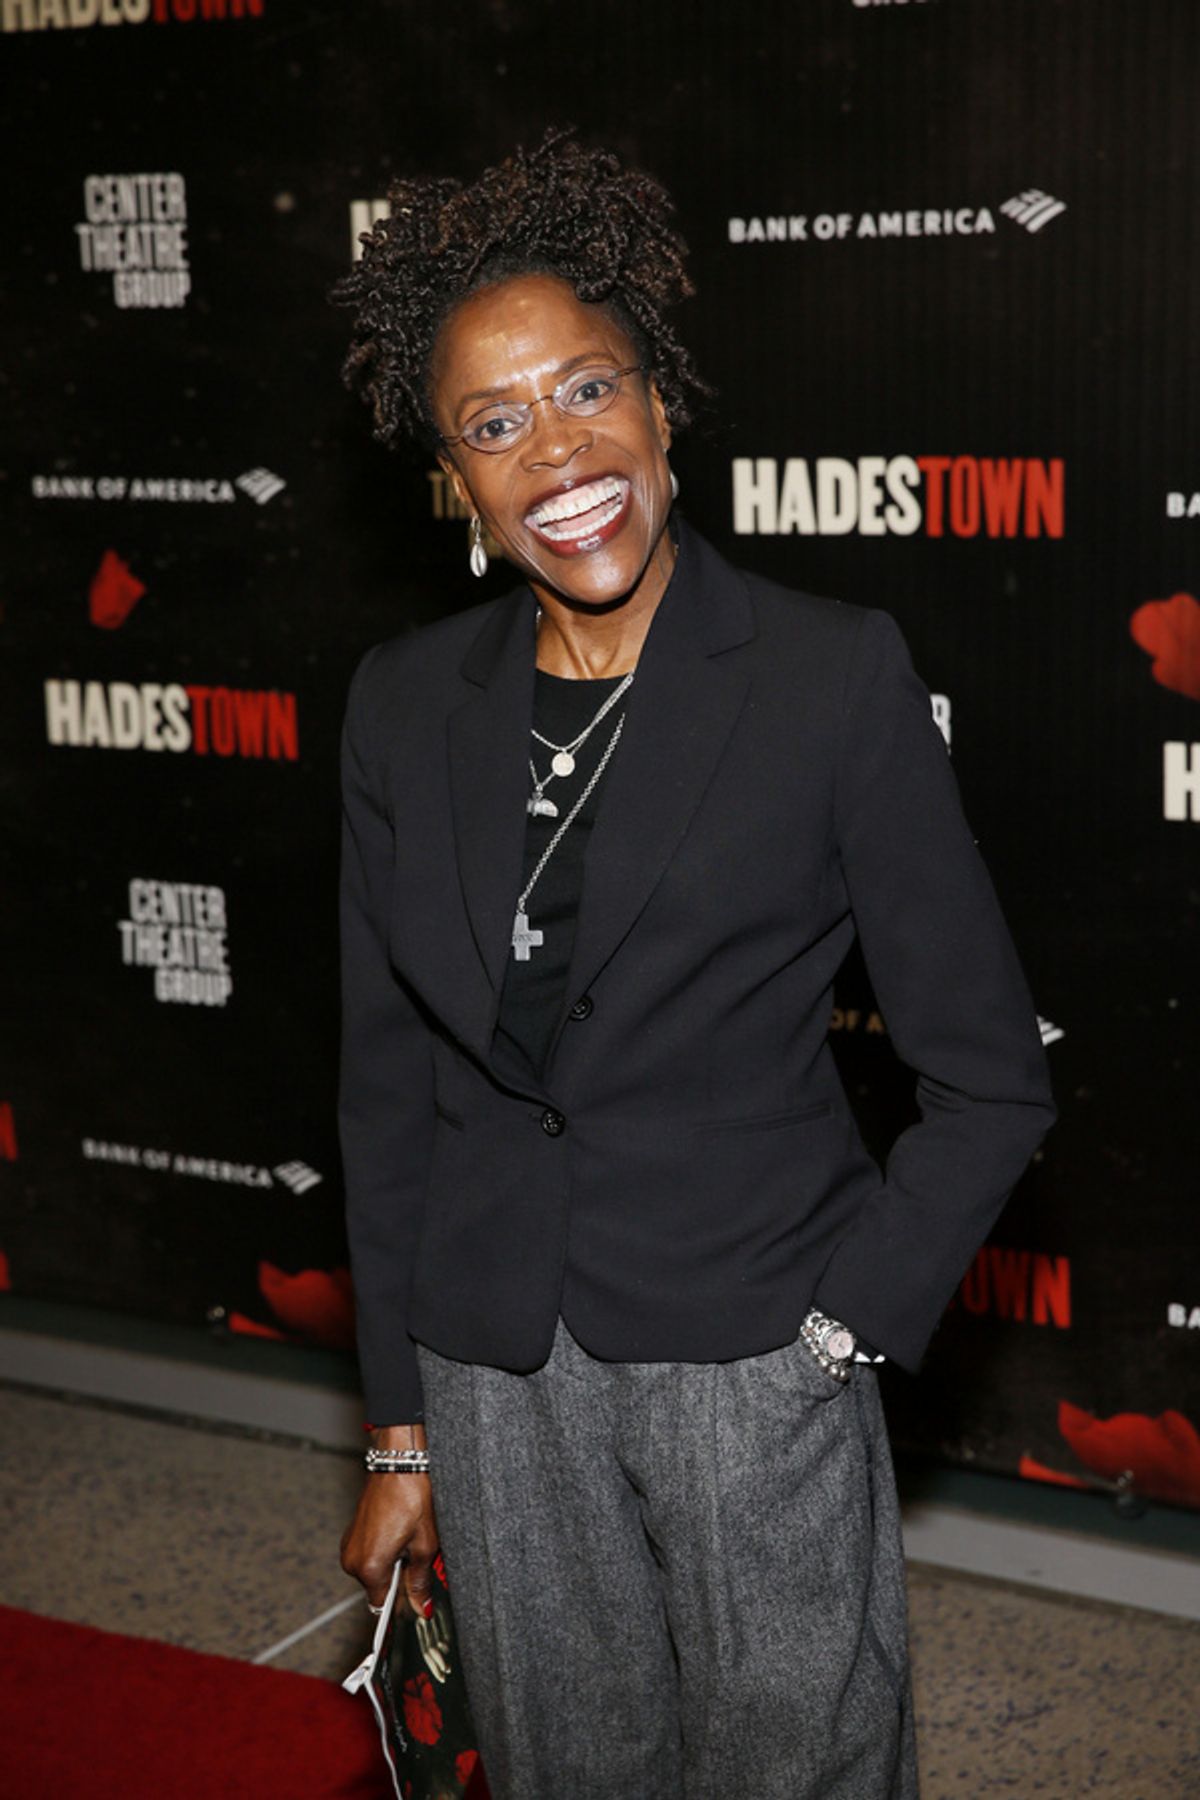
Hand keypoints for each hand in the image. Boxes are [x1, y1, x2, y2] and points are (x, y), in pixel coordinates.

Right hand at [340, 1424, 439, 1619]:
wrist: (400, 1462)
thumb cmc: (412, 1496)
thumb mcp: (425, 1544)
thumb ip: (420, 1581)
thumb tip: (421, 1607)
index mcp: (370, 1567)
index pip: (383, 1606)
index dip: (402, 1606)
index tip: (415, 1605)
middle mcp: (353, 1560)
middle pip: (378, 1588)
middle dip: (399, 1579)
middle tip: (418, 1556)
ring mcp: (349, 1545)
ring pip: (374, 1571)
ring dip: (392, 1564)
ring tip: (408, 1538)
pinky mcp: (351, 1534)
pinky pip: (369, 1555)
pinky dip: (384, 1550)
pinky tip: (399, 1531)